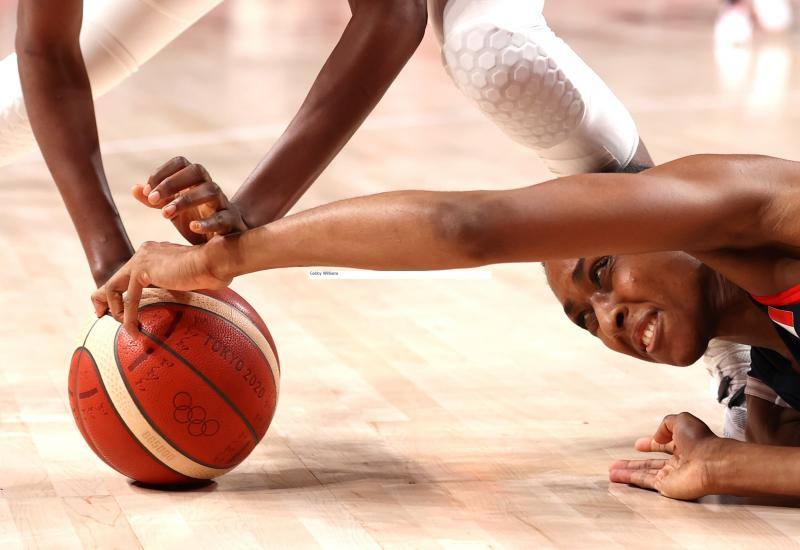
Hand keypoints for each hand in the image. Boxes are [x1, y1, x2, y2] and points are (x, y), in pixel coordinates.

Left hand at [91, 239, 230, 333]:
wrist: (217, 260)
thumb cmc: (213, 271)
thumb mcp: (189, 281)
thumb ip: (176, 287)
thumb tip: (177, 302)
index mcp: (153, 254)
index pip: (127, 274)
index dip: (117, 292)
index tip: (114, 309)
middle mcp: (144, 253)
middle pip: (113, 279)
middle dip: (102, 299)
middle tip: (100, 316)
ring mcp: (141, 259)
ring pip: (113, 288)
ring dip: (115, 310)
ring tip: (124, 327)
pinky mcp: (144, 270)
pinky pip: (130, 298)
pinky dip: (128, 316)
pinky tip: (132, 331)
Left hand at [133, 156, 248, 244]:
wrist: (226, 240)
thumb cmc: (198, 220)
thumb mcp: (174, 211)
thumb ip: (157, 200)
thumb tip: (135, 188)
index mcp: (195, 182)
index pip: (181, 163)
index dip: (163, 172)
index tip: (147, 191)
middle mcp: (211, 188)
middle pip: (197, 170)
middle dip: (172, 183)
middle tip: (152, 199)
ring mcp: (224, 204)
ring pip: (210, 191)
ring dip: (185, 200)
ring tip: (165, 214)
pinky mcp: (232, 222)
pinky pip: (223, 218)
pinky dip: (207, 222)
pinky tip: (192, 227)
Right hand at [608, 412, 725, 499]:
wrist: (711, 462)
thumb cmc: (702, 441)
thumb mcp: (681, 420)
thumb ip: (666, 424)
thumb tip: (656, 436)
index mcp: (684, 445)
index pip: (664, 445)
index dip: (651, 443)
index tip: (638, 445)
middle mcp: (678, 462)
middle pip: (650, 463)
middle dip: (633, 463)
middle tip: (618, 464)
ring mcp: (672, 476)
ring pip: (644, 474)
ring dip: (627, 474)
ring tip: (612, 474)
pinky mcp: (667, 487)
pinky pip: (645, 482)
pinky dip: (630, 480)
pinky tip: (619, 479)